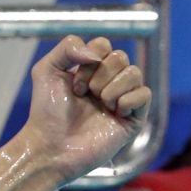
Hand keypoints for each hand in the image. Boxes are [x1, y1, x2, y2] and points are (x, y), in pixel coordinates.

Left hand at [23, 35, 151, 183]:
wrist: (52, 145)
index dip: (88, 60)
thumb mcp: (46, 70)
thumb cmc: (46, 111)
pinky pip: (145, 94)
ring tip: (98, 105)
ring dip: (111, 89)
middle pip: (120, 57)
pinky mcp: (134, 118)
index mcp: (89, 70)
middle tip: (83, 95)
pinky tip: (113, 114)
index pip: (103, 45)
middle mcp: (108, 82)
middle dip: (98, 75)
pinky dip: (127, 101)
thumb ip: (67, 47)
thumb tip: (96, 53)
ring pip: (134, 72)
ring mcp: (122, 99)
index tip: (73, 83)